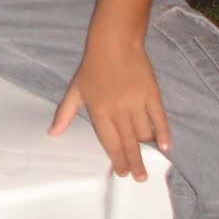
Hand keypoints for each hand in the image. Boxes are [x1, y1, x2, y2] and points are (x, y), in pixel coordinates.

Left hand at [48, 38, 169, 181]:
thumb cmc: (93, 65)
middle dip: (134, 162)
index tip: (122, 172)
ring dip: (147, 149)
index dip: (117, 159)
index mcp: (99, 111)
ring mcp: (137, 102)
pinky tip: (165, 146)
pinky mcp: (151, 94)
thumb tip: (52, 132)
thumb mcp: (75, 89)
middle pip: (129, 143)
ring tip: (149, 160)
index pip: (110, 142)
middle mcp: (118, 110)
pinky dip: (163, 133)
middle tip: (139, 177)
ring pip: (144, 133)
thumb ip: (64, 113)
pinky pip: (159, 118)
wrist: (114, 42)